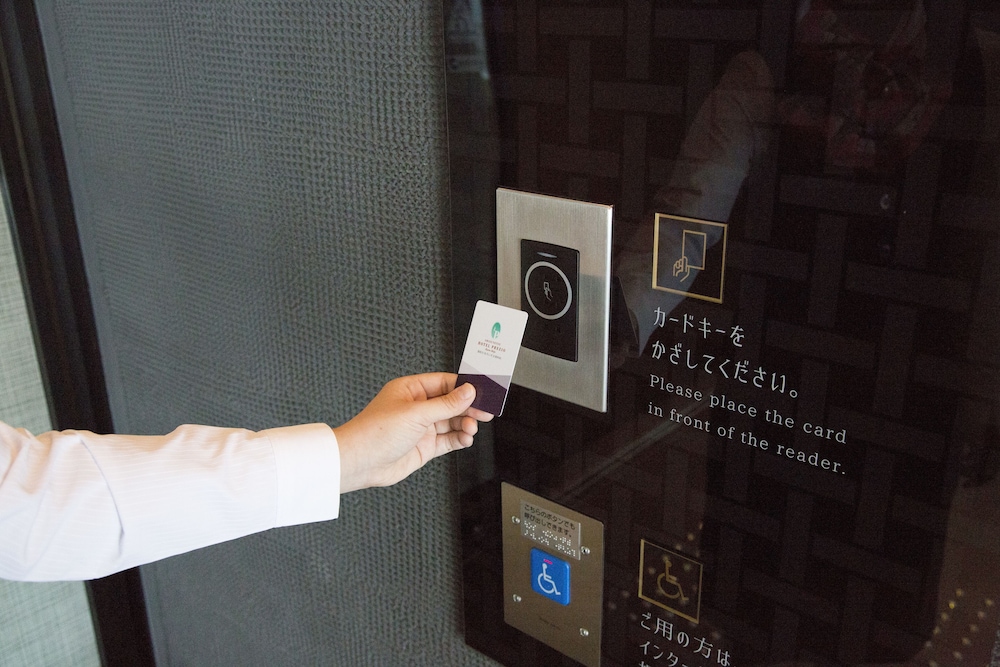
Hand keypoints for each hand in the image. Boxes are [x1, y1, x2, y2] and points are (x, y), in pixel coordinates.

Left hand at [333, 373, 493, 492]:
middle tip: (485, 411)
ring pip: (451, 422)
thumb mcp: (416, 413)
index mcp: (411, 390)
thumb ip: (446, 404)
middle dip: (468, 407)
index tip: (482, 390)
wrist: (360, 462)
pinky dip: (459, 439)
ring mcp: (421, 428)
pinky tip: (466, 438)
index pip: (444, 382)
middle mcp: (417, 407)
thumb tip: (468, 392)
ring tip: (472, 427)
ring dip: (465, 424)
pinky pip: (448, 440)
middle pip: (451, 403)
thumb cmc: (375, 432)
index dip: (464, 386)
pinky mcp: (424, 447)